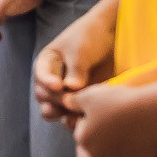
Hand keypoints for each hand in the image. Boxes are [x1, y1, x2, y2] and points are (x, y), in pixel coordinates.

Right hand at [34, 3, 118, 124]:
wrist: (114, 38)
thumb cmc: (91, 38)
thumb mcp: (81, 50)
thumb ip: (76, 69)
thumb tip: (70, 88)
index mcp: (47, 64)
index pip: (41, 75)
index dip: (47, 82)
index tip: (58, 86)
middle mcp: (53, 81)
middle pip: (46, 97)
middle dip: (54, 101)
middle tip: (67, 102)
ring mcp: (68, 93)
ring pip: (57, 110)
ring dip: (64, 114)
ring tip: (73, 116)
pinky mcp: (82, 102)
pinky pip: (75, 116)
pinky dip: (78, 118)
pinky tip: (85, 118)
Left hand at [68, 82, 156, 156]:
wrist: (150, 111)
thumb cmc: (118, 101)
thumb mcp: (89, 95)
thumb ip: (72, 101)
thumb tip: (64, 101)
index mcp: (85, 142)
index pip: (79, 136)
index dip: (86, 125)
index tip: (97, 116)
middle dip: (90, 154)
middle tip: (102, 138)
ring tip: (115, 154)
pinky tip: (136, 155)